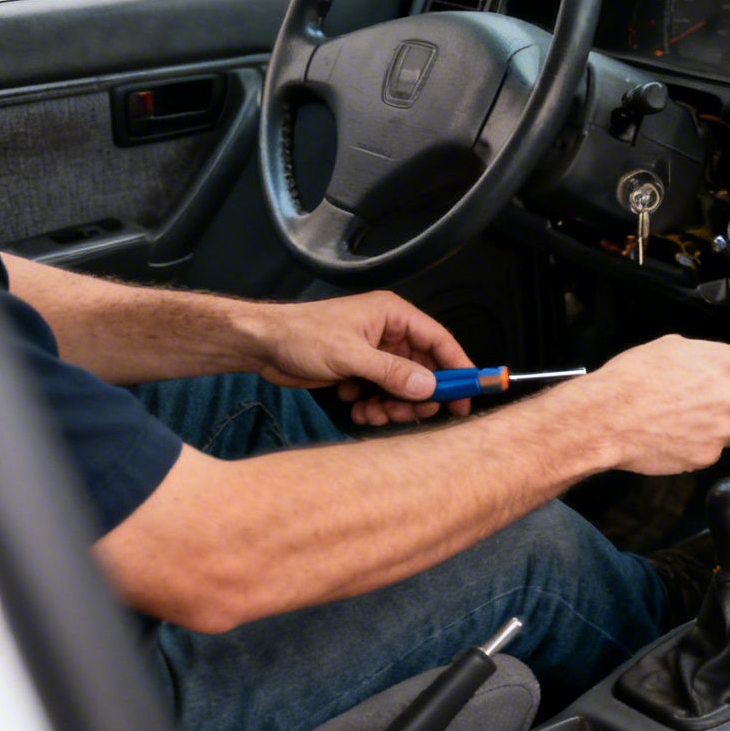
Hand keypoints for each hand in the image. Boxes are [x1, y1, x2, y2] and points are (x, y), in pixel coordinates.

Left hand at [251, 291, 475, 424]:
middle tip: (411, 414)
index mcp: (393, 316)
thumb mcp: (350, 355)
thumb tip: (429, 387)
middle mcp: (389, 334)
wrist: (261, 345)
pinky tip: (357, 408)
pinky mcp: (361, 371)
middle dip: (417, 395)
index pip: (438, 340)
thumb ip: (392, 372)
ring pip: (403, 386)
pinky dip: (375, 405)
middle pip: (423, 369)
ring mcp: (375, 354)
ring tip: (372, 412)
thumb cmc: (301, 335)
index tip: (469, 392)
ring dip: (393, 404)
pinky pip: (382, 393)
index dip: (457, 366)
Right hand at [547, 335, 729, 475]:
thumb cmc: (632, 379)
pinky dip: (702, 445)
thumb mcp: (674, 347)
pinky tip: (678, 434)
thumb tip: (722, 364)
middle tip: (719, 405)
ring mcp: (722, 430)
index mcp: (729, 365)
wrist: (606, 416)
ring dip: (724, 429)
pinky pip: (715, 451)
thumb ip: (710, 356)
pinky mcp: (707, 456)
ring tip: (691, 419)